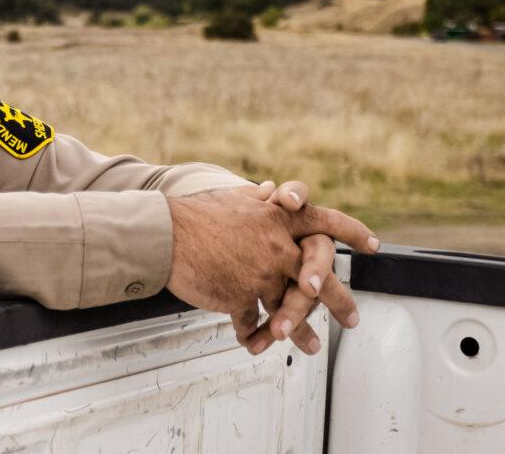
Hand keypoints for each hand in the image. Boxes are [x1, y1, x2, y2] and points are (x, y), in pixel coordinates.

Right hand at [165, 180, 377, 354]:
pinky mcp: (240, 296)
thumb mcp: (232, 199)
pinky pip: (254, 322)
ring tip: (313, 347)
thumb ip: (258, 199)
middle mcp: (278, 247)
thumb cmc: (194, 213)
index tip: (372, 245)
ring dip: (300, 331)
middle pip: (320, 277)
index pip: (326, 222)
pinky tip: (257, 344)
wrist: (165, 233)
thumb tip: (272, 190)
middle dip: (341, 301)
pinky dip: (255, 335)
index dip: (351, 232)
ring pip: (290, 309)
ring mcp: (261, 274)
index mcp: (279, 220)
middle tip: (353, 319)